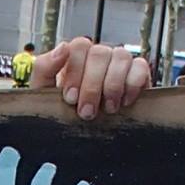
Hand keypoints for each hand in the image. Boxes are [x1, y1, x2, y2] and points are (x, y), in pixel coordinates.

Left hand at [30, 37, 152, 119]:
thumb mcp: (44, 93)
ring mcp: (119, 62)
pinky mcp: (138, 73)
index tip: (70, 98)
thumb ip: (44, 69)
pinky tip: (124, 103)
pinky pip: (140, 67)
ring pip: (121, 56)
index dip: (76, 71)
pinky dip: (132, 85)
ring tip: (107, 109)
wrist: (83, 138)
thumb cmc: (64, 113)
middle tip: (87, 112)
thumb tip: (62, 48)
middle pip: (100, 52)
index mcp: (77, 57)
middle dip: (92, 86)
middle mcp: (99, 56)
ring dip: (112, 85)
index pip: (79, 46)